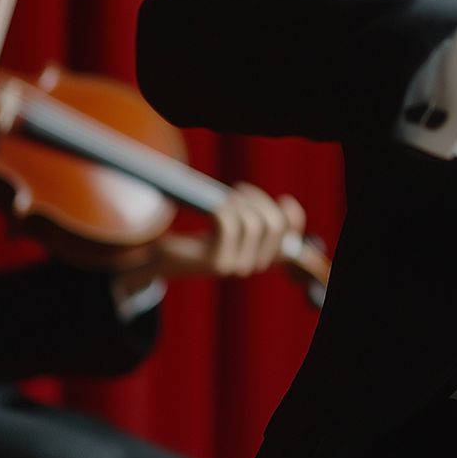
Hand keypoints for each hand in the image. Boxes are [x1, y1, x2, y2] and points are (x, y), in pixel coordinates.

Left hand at [133, 182, 307, 280]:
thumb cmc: (200, 239)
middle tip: (238, 191)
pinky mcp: (216, 262)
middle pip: (272, 224)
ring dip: (237, 203)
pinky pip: (228, 224)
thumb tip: (289, 206)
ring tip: (224, 198)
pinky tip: (214, 207)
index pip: (289, 235)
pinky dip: (222, 208)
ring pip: (251, 223)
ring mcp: (235, 266)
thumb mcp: (235, 229)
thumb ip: (259, 220)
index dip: (292, 216)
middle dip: (257, 201)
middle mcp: (253, 265)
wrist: (164, 259)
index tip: (282, 199)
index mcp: (262, 258)